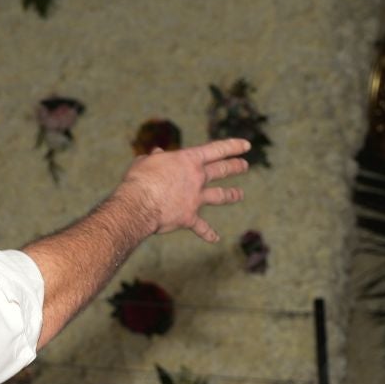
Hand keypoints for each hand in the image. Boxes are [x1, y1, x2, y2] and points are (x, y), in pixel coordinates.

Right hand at [113, 138, 249, 243]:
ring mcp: (196, 199)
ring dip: (231, 195)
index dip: (233, 146)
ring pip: (219, 196)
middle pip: (222, 170)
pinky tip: (215, 238)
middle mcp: (197, 178)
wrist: (138, 204)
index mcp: (188, 160)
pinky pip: (202, 228)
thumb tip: (157, 153)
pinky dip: (208, 233)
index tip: (246, 146)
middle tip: (244, 166)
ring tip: (240, 194)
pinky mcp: (189, 218)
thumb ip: (155, 157)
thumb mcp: (146, 161)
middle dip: (235, 167)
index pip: (216, 149)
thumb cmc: (140, 179)